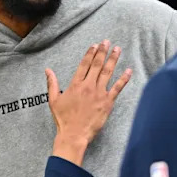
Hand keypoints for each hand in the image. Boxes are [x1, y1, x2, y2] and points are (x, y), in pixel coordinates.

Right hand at [46, 40, 131, 165]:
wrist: (74, 134)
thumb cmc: (63, 119)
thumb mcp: (53, 100)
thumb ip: (52, 83)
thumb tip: (47, 70)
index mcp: (75, 85)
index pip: (84, 64)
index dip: (90, 53)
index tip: (95, 45)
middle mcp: (88, 86)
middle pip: (97, 64)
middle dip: (102, 51)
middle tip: (107, 42)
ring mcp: (99, 93)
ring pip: (107, 72)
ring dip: (113, 59)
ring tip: (117, 50)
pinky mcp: (107, 102)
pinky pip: (118, 88)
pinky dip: (124, 79)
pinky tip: (128, 70)